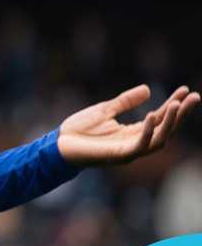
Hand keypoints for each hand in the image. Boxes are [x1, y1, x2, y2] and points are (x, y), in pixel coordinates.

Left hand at [58, 85, 199, 166]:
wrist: (57, 144)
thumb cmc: (78, 130)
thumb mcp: (105, 110)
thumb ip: (125, 101)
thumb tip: (148, 89)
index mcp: (133, 132)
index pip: (159, 117)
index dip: (173, 104)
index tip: (186, 90)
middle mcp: (135, 143)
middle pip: (165, 129)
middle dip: (181, 114)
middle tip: (195, 97)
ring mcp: (128, 151)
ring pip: (158, 139)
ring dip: (169, 122)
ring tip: (177, 105)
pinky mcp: (119, 156)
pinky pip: (139, 145)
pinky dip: (147, 131)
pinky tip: (151, 115)